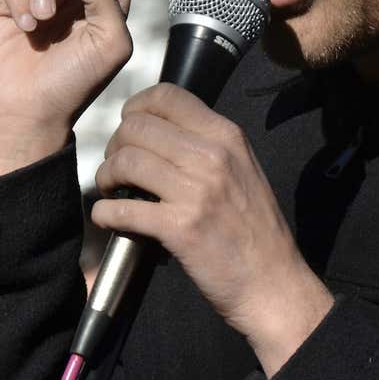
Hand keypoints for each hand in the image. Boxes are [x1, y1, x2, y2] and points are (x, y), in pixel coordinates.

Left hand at [92, 84, 334, 377]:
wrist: (273, 283)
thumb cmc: (254, 229)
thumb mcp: (242, 169)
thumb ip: (207, 145)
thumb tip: (157, 130)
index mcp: (227, 136)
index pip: (167, 96)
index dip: (135, 107)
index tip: (127, 126)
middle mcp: (212, 155)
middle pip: (137, 127)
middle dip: (115, 145)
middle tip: (116, 167)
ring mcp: (197, 191)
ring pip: (125, 162)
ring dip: (106, 176)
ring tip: (111, 190)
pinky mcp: (181, 228)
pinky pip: (122, 209)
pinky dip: (105, 213)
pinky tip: (107, 218)